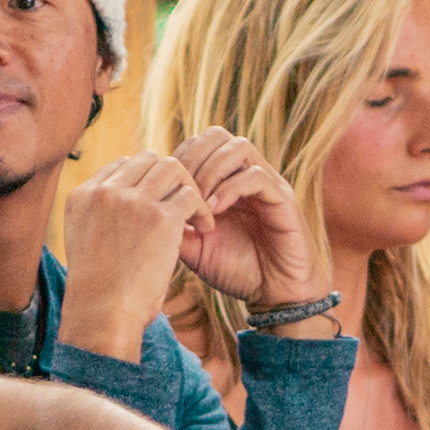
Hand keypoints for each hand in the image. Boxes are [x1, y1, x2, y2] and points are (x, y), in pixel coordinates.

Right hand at [59, 153, 205, 358]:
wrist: (102, 314)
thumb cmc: (97, 292)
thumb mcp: (85, 244)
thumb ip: (102, 220)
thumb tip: (128, 213)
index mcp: (83, 195)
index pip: (122, 164)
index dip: (145, 179)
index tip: (158, 201)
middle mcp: (105, 191)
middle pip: (148, 159)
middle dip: (170, 178)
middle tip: (182, 203)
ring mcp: (133, 201)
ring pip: (172, 168)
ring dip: (188, 188)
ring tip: (196, 214)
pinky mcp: (159, 217)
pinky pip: (191, 195)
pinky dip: (202, 210)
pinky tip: (204, 228)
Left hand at [163, 129, 322, 313]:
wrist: (274, 294)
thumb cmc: (237, 270)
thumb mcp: (195, 248)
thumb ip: (175, 226)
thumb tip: (145, 210)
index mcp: (226, 180)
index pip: (198, 144)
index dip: (179, 160)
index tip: (167, 190)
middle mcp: (247, 174)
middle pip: (217, 135)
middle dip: (192, 159)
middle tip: (182, 191)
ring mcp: (267, 184)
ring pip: (238, 146)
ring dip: (211, 171)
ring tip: (200, 202)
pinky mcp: (283, 199)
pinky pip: (257, 176)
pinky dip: (230, 189)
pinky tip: (216, 211)